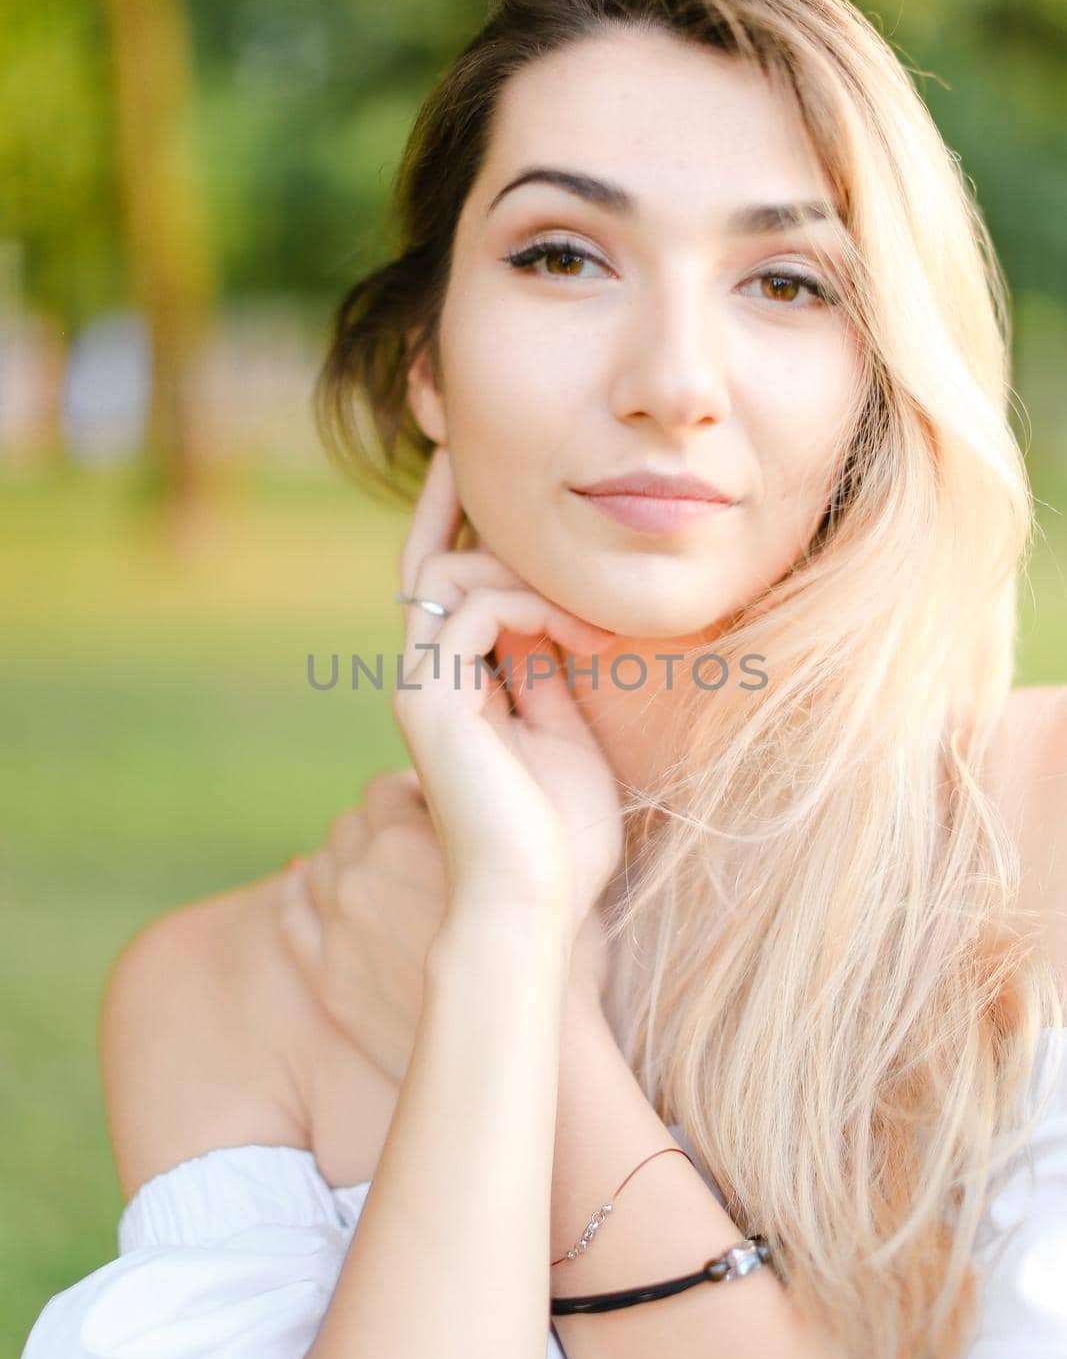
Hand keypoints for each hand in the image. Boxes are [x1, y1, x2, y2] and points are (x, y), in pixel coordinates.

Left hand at [279, 769, 610, 1085]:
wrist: (530, 1040)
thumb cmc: (553, 947)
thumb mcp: (538, 856)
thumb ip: (494, 811)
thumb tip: (485, 775)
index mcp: (407, 833)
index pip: (386, 786)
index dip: (414, 796)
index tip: (434, 812)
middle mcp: (363, 872)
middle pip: (350, 824)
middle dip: (378, 829)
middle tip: (411, 847)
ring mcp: (338, 925)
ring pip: (320, 863)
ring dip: (345, 862)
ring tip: (378, 876)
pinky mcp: (327, 976)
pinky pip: (293, 914)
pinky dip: (301, 893)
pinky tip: (311, 886)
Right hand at [393, 444, 622, 948]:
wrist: (537, 904)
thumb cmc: (561, 839)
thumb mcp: (566, 734)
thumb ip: (546, 672)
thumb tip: (552, 613)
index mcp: (458, 689)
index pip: (448, 589)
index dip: (459, 526)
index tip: (481, 473)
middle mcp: (428, 683)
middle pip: (426, 564)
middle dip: (455, 502)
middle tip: (485, 455)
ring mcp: (423, 691)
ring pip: (444, 577)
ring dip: (525, 575)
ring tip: (591, 619)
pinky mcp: (431, 703)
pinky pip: (469, 610)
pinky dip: (530, 607)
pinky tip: (580, 637)